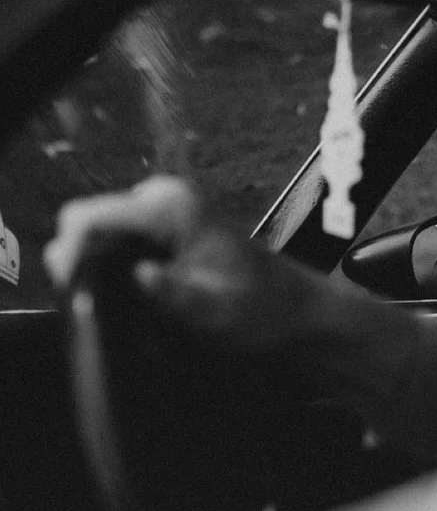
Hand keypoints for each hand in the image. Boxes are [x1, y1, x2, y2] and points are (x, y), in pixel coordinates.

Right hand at [45, 174, 320, 354]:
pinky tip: (134, 302)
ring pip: (96, 237)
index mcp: (170, 208)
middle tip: (99, 313)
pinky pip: (115, 245)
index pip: (87, 218)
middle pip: (84, 226)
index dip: (69, 256)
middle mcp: (158, 198)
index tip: (74, 296)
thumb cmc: (259, 308)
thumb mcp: (213, 310)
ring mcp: (158, 209)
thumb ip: (172, 293)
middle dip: (82, 268)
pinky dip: (114, 273)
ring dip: (97, 274)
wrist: (293, 307)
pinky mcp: (160, 226)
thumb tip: (139, 275)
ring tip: (119, 312)